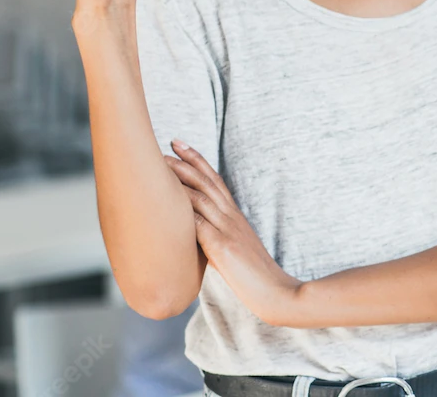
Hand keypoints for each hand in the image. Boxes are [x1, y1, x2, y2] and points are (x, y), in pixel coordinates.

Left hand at [164, 141, 302, 325]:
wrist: (275, 292)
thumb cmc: (254, 276)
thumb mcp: (236, 250)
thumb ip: (219, 238)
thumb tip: (197, 236)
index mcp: (235, 218)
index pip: (215, 181)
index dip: (198, 161)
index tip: (181, 146)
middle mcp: (231, 218)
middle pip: (207, 182)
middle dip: (187, 161)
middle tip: (169, 144)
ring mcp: (227, 231)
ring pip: (201, 197)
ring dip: (180, 179)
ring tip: (161, 164)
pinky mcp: (222, 247)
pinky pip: (198, 224)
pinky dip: (183, 210)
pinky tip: (166, 201)